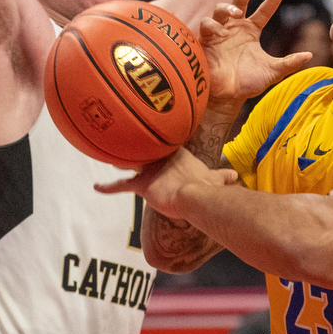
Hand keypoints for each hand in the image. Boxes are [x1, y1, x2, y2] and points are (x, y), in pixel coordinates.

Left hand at [94, 147, 237, 216]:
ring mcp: (151, 170)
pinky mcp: (142, 185)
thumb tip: (236, 176)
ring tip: (109, 155)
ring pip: (131, 161)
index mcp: (179, 153)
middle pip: (146, 148)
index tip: (154, 138)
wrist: (198, 195)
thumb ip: (223, 176)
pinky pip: (121, 185)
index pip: (167, 144)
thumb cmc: (208, 188)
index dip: (160, 142)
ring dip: (121, 159)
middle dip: (136, 145)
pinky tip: (96, 187)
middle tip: (125, 140)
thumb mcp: (217, 178)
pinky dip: (108, 187)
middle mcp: (162, 157)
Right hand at [199, 0, 313, 103]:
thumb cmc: (248, 84)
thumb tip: (310, 55)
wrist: (228, 97)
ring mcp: (219, 33)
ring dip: (227, 8)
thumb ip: (289, 63)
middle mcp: (235, 28)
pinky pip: (206, 26)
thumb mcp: (272, 72)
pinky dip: (212, 25)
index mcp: (251, 31)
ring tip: (237, 13)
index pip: (263, 11)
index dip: (272, 0)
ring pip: (220, 10)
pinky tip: (220, 31)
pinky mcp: (206, 41)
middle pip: (239, 1)